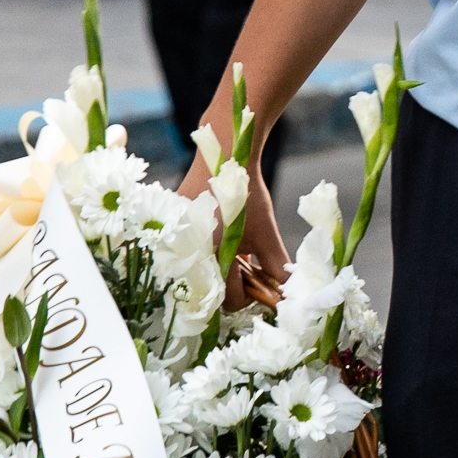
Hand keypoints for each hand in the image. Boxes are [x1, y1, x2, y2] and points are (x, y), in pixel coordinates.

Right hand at [180, 155, 293, 309]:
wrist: (223, 156)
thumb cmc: (246, 196)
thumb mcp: (266, 234)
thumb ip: (276, 265)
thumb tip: (286, 290)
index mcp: (212, 262)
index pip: (231, 301)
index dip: (252, 294)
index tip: (262, 280)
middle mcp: (188, 258)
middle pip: (216, 288)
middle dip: (236, 281)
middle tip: (250, 264)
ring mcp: (177, 243)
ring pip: (204, 269)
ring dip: (224, 265)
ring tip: (239, 247)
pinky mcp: (171, 230)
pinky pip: (192, 252)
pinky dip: (210, 250)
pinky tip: (222, 234)